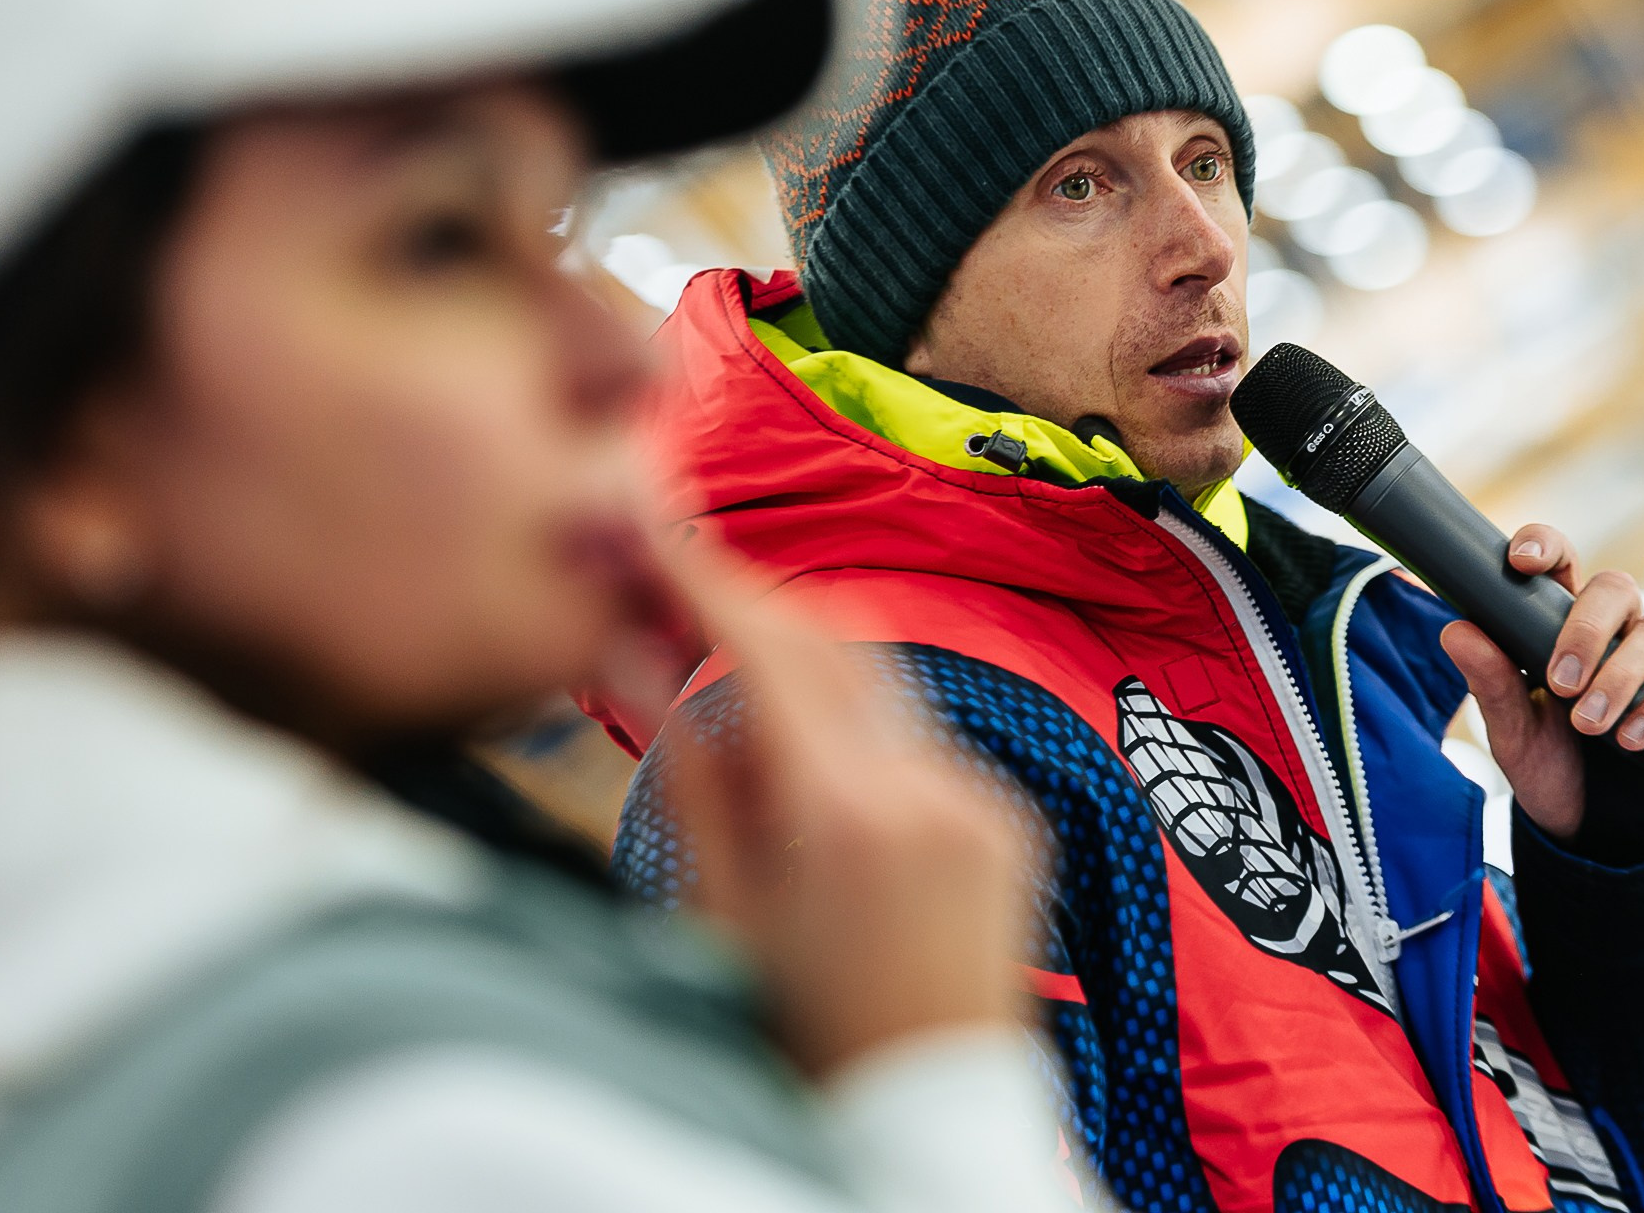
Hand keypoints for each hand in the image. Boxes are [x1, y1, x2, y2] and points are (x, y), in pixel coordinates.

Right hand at [660, 542, 1036, 1077]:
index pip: (771, 653)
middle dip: (758, 607)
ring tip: (738, 694)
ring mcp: (983, 799)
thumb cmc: (809, 1030)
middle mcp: (932, 789)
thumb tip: (632, 656)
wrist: (927, 1106)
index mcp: (848, 814)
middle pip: (835, 646)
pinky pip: (926, 740)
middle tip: (685, 588)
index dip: (709, 583)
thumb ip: (691, 774)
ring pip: (883, 687)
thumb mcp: (726, 910)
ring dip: (811, 668)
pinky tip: (816, 774)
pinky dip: (865, 730)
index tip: (659, 537)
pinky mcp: (1011, 817)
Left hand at [1436, 523, 1643, 841]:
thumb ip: (1491, 683)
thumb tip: (1455, 630)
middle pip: (1616, 587)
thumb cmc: (1552, 761)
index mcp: (1565, 622)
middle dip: (1586, 630)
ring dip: (1619, 679)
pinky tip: (1632, 739)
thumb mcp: (1514, 732)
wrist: (1597, 826)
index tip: (1520, 562)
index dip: (1544, 546)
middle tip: (1561, 682)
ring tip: (1590, 725)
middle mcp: (1619, 629)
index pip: (1561, 562)